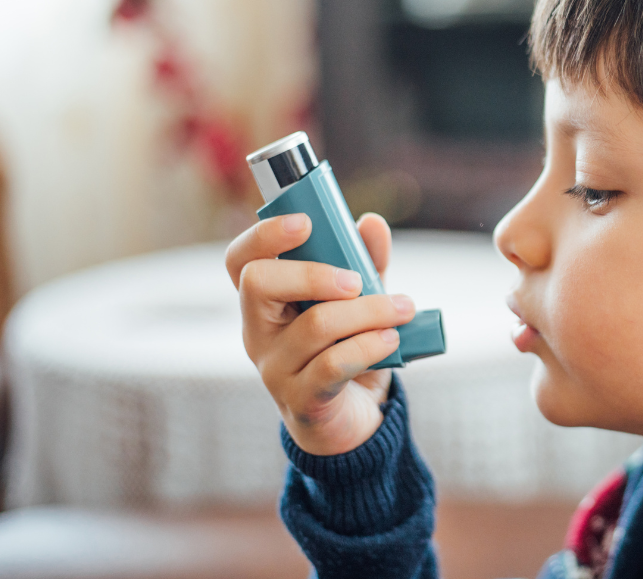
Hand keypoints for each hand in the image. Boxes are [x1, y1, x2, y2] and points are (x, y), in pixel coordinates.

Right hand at [225, 212, 413, 455]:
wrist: (350, 420)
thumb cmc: (346, 350)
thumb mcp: (358, 303)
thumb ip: (364, 263)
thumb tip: (371, 223)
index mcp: (264, 302)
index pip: (240, 260)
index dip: (264, 235)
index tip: (306, 223)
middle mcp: (258, 332)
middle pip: (259, 282)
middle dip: (313, 273)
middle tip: (357, 281)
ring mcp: (274, 368)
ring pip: (315, 325)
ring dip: (368, 311)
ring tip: (402, 310)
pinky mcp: (302, 398)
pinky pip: (334, 363)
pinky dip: (370, 345)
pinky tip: (392, 339)